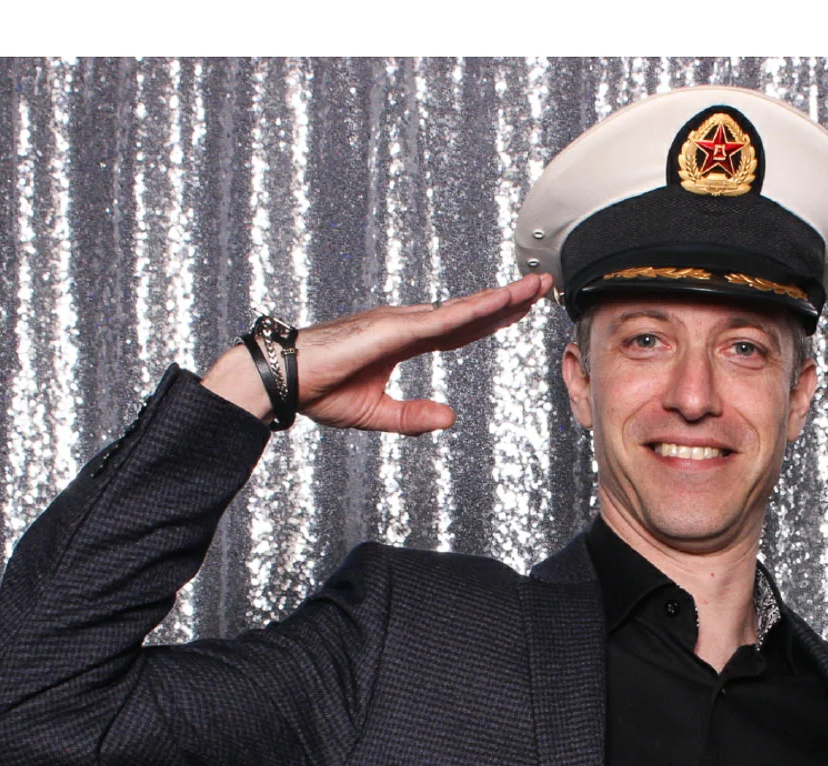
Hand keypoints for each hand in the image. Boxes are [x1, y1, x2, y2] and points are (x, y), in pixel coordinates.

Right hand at [202, 273, 552, 432]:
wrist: (285, 382)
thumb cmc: (319, 390)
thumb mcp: (378, 413)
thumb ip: (414, 417)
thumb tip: (450, 418)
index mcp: (403, 341)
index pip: (460, 327)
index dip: (492, 317)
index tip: (520, 307)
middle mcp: (405, 324)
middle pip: (469, 311)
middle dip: (508, 299)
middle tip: (543, 286)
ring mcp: (399, 323)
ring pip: (461, 309)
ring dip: (500, 298)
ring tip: (534, 288)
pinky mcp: (390, 329)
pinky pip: (438, 320)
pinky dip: (469, 311)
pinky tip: (495, 304)